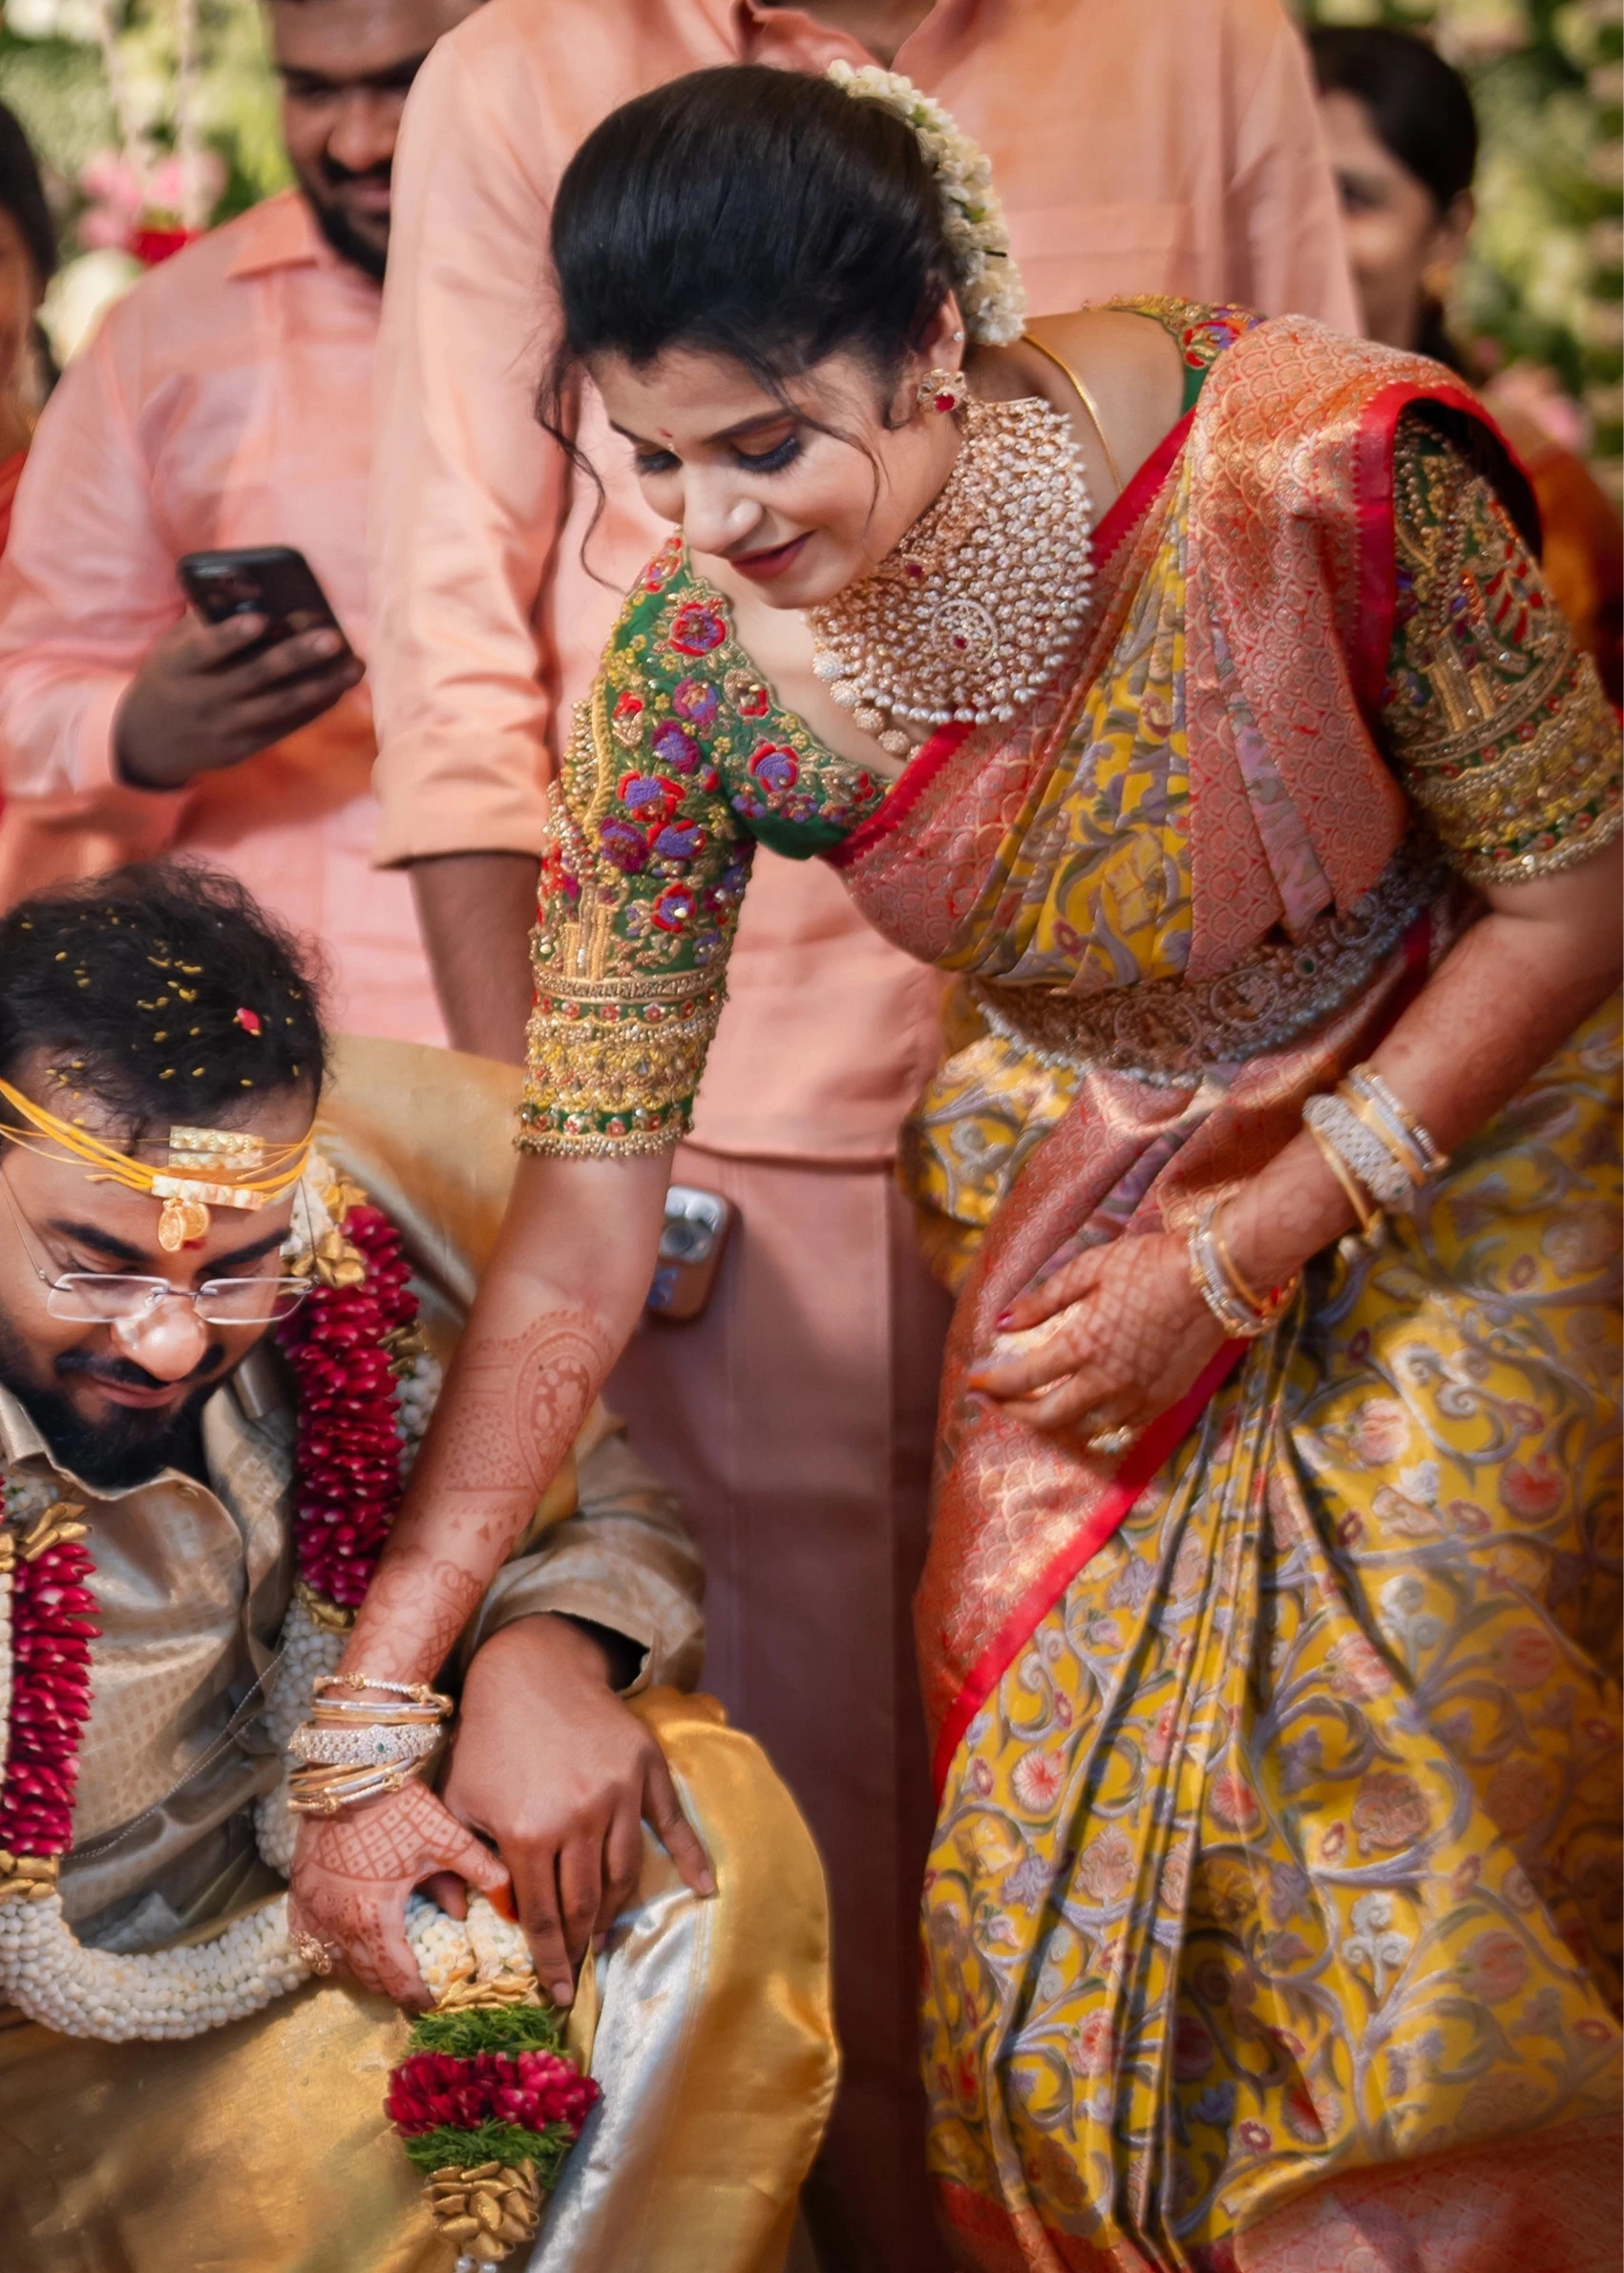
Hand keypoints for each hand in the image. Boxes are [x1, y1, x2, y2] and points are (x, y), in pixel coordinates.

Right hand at [115, 610, 361, 788]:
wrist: (151, 740)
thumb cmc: (173, 675)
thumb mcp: (175, 648)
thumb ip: (209, 625)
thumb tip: (258, 594)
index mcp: (178, 666)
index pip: (205, 649)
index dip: (231, 635)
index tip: (261, 619)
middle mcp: (203, 699)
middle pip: (256, 676)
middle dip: (297, 656)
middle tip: (333, 637)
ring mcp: (226, 727)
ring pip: (280, 705)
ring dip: (321, 685)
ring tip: (355, 665)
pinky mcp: (245, 747)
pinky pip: (286, 726)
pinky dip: (315, 707)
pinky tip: (339, 688)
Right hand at [289, 1775, 511, 2005]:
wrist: (350, 1774)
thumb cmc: (400, 1807)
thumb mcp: (446, 1839)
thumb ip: (483, 1873)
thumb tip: (512, 1906)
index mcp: (375, 1917)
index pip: (396, 1979)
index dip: (416, 1996)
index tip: (433, 2002)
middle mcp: (337, 1924)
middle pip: (366, 1977)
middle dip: (391, 1988)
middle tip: (413, 1989)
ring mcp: (312, 1911)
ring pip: (335, 1964)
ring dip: (361, 1973)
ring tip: (385, 1970)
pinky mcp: (297, 1895)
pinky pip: (308, 1943)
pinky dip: (328, 1953)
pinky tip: (345, 1947)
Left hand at [435, 1614, 714, 2007]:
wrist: (530, 1671)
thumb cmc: (488, 1739)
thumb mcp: (459, 1800)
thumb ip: (464, 1861)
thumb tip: (479, 1918)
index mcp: (528, 1833)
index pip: (541, 1915)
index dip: (550, 1959)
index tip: (559, 1992)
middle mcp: (578, 1819)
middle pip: (584, 1902)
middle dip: (580, 1942)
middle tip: (580, 1964)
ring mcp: (618, 1794)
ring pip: (624, 1873)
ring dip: (615, 1912)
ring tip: (604, 1932)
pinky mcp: (645, 1769)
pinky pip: (671, 1823)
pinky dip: (691, 1858)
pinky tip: (705, 1888)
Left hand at [966, 1229, 1224, 1438]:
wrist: (1215, 1278)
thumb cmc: (1149, 1264)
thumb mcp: (1089, 1269)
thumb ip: (1043, 1300)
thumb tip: (1002, 1323)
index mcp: (1083, 1346)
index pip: (1023, 1380)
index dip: (993, 1385)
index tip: (975, 1381)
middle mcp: (1107, 1381)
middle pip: (1048, 1417)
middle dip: (1014, 1412)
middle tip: (996, 1401)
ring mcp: (1138, 1396)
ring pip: (1085, 1428)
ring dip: (1055, 1421)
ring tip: (1038, 1405)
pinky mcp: (1164, 1401)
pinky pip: (1121, 1426)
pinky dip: (1096, 1423)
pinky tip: (1087, 1408)